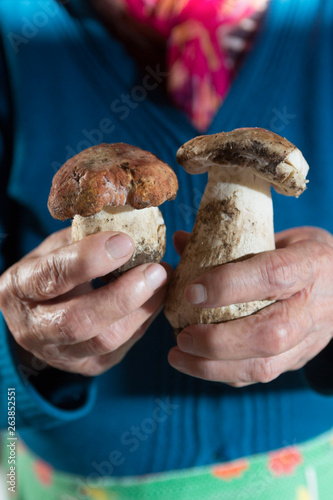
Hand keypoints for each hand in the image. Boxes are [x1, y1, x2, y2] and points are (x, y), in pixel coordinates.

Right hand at [0, 228, 168, 375]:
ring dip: (142, 309)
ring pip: (106, 341)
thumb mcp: (53, 249)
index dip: (89, 259)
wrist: (36, 317)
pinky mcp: (88, 366)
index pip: (51, 277)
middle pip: (78, 322)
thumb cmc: (48, 273)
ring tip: (162, 280)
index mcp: (19, 290)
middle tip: (155, 270)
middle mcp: (34, 330)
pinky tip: (154, 297)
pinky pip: (122, 346)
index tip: (125, 241)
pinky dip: (143, 319)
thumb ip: (82, 238)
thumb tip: (128, 223)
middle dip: (122, 295)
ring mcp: (60, 355)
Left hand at [168, 227, 332, 386]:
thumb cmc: (303, 252)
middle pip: (268, 334)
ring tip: (178, 355)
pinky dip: (225, 374)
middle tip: (181, 335)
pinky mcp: (300, 358)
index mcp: (310, 264)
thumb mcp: (276, 233)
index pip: (272, 276)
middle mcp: (313, 307)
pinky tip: (199, 364)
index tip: (192, 291)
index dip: (230, 285)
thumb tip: (180, 241)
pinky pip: (262, 375)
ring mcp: (309, 338)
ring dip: (214, 367)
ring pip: (264, 366)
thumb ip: (231, 241)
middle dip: (217, 341)